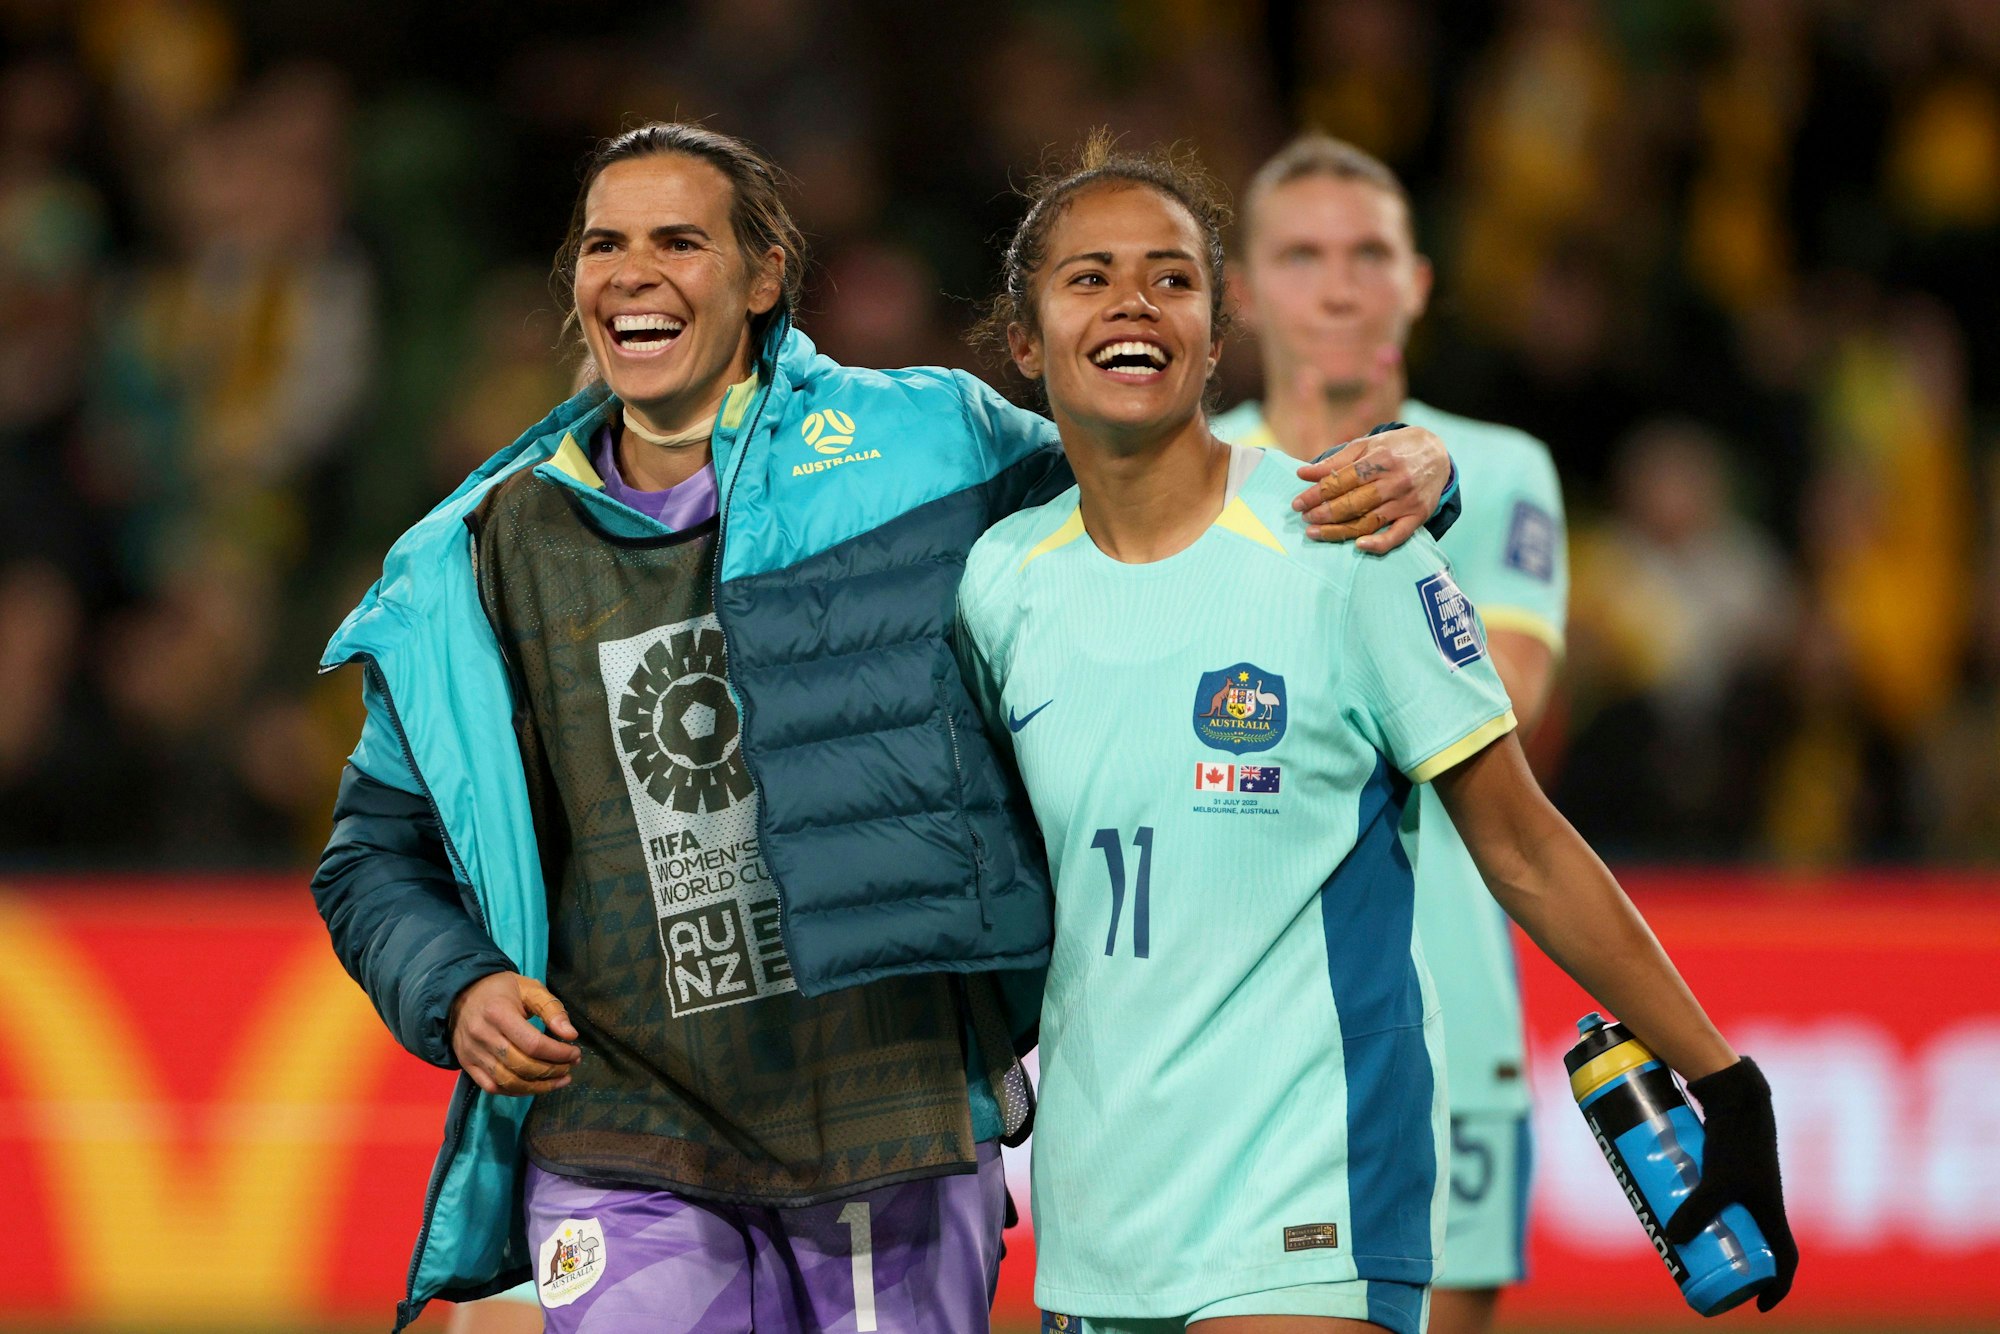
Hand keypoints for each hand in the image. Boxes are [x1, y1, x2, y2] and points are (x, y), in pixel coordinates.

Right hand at [448, 971, 581, 1095]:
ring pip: (509, 1081)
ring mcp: (472, 1053)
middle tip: (570, 1067)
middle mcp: (482, 1035)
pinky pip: (493, 1088)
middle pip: (522, 1065)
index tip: (575, 1054)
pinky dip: (516, 1091)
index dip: (558, 1054)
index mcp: (498, 1013)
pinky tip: (534, 1086)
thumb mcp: (530, 989)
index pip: (533, 1044)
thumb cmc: (502, 989)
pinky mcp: (467, 1064)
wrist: (462, 994)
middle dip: (553, 1071)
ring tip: (559, 1080)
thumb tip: (571, 1035)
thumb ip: (552, 1009)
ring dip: (539, 1086)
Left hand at [1285, 370, 1451, 553]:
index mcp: (1380, 460)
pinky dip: (1379, 543)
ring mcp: (1407, 501)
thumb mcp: (1366, 446)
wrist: (1437, 453)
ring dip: (1339, 530)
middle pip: (1353, 503)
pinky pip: (1397, 535)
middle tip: (1304, 518)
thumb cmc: (1394, 449)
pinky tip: (1359, 546)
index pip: (1342, 480)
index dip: (1316, 493)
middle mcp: (1395, 481)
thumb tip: (1303, 473)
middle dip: (1324, 513)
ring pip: (1369, 521)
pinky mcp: (1418, 516)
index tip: (1297, 503)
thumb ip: (1335, 461)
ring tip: (1315, 533)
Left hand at [1664, 1057, 1798, 1310]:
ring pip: (1731, 1217)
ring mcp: (1746, 1182)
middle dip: (1733, 1261)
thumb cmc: (1735, 1140)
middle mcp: (1763, 1200)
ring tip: (1681, 1242)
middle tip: (1704, 1272)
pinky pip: (1717, 1195)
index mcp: (1773, 1212)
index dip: (1777, 1286)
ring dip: (1712, 1232)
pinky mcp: (1728, 1164)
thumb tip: (1672, 1239)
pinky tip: (1674, 1205)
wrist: (1736, 1095)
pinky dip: (1701, 1205)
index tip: (1759, 1305)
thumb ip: (1697, 1209)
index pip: (1784, 1259)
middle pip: (1753, 1242)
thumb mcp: (1717, 1181)